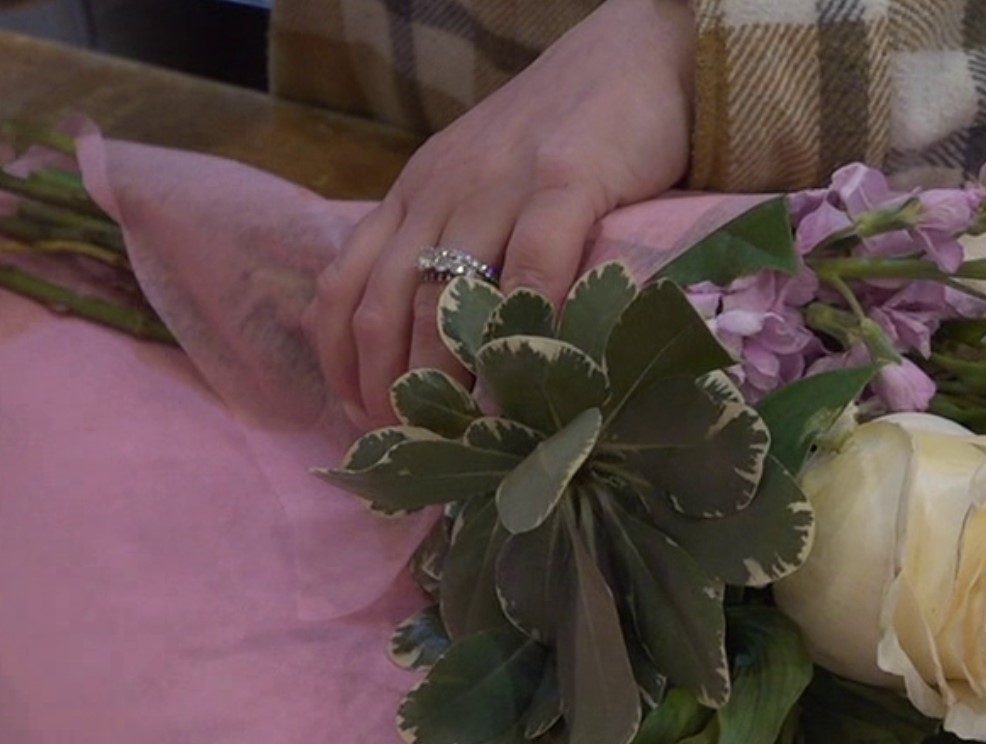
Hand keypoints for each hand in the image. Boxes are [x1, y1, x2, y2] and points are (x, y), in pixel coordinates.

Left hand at [307, 0, 694, 427]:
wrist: (642, 50)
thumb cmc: (574, 128)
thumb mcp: (490, 180)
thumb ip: (465, 241)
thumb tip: (455, 346)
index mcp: (416, 194)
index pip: (344, 286)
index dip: (343, 364)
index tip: (363, 423)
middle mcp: (441, 190)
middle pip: (386, 305)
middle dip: (388, 389)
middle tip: (412, 452)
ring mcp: (499, 183)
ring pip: (446, 296)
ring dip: (446, 378)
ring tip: (462, 438)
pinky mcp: (565, 178)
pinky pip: (532, 263)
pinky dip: (523, 328)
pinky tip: (529, 378)